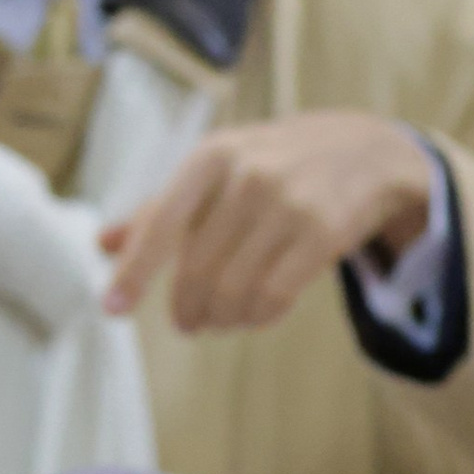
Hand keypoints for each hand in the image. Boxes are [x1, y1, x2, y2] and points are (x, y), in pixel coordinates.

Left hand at [99, 111, 431, 330]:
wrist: (369, 150)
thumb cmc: (278, 162)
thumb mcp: (220, 167)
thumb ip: (165, 207)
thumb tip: (104, 244)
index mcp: (213, 156)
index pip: (161, 222)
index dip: (134, 271)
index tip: (113, 309)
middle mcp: (248, 175)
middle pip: (198, 268)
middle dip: (187, 307)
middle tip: (188, 323)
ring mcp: (290, 203)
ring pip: (235, 288)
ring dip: (223, 317)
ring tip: (224, 320)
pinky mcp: (325, 231)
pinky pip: (276, 295)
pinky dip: (258, 317)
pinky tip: (257, 315)